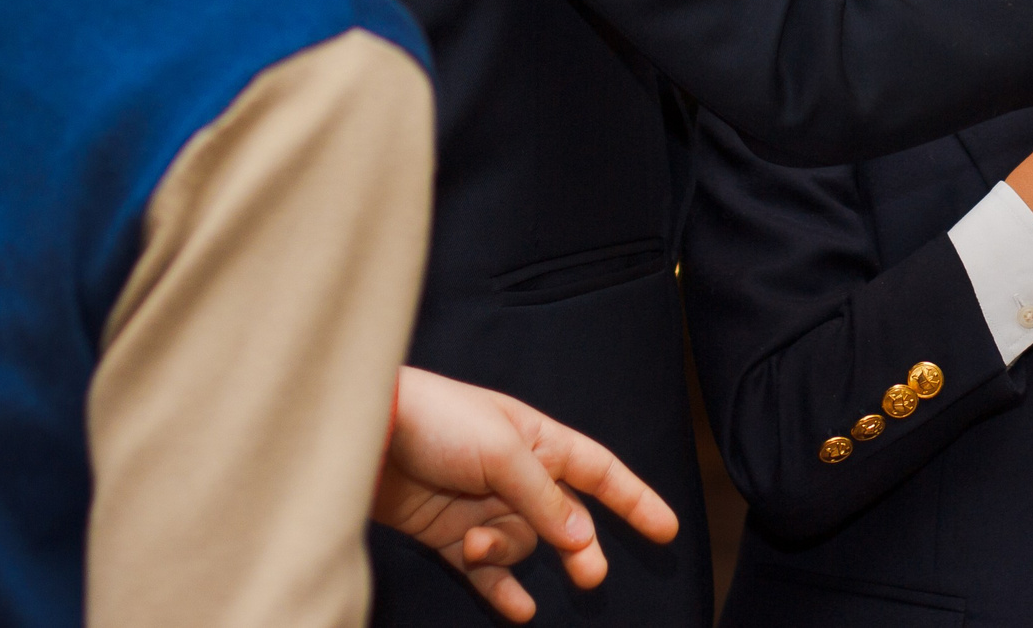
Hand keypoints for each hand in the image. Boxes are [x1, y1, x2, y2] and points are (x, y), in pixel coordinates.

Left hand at [372, 366, 679, 622]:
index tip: (668, 530)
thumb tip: (581, 537)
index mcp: (538, 441)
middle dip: (579, 547)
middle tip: (591, 577)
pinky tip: (518, 609)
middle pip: (564, 520)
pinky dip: (501, 589)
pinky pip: (486, 571)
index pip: (599, 471)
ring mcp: (482, 507)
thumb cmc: (437, 423)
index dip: (634, 499)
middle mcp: (516, 476)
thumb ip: (543, 496)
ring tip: (475, 545)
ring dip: (506, 552)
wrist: (364, 434)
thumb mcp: (501, 451)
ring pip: (520, 544)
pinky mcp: (447, 535)